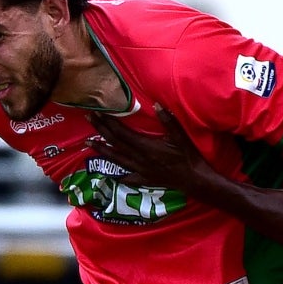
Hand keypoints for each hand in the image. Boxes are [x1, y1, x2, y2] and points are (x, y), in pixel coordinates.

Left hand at [86, 108, 212, 190]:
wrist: (194, 179)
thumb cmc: (188, 156)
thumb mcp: (180, 136)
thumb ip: (168, 120)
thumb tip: (156, 104)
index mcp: (146, 147)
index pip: (122, 133)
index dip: (109, 122)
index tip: (99, 112)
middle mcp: (139, 159)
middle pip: (115, 143)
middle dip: (101, 130)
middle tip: (89, 119)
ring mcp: (139, 171)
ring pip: (116, 159)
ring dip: (101, 150)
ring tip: (87, 143)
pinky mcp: (144, 179)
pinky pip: (126, 177)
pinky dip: (115, 174)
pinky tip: (106, 172)